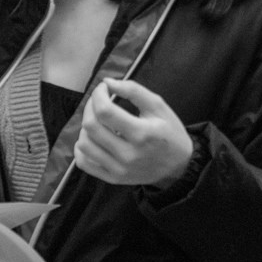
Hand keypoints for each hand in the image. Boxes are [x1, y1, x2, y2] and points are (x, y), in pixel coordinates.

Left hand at [75, 78, 193, 187]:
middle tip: (99, 101)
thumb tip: (107, 82)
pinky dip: (81, 148)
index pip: (105, 111)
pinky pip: (84, 163)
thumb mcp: (159, 106)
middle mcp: (128, 154)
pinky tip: (92, 139)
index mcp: (142, 133)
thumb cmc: (170, 133)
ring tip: (98, 120)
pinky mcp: (113, 179)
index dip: (98, 95)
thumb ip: (134, 91)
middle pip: (91, 127)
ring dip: (85, 127)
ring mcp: (119, 169)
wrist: (179, 167)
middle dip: (90, 107)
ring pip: (84, 145)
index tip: (104, 88)